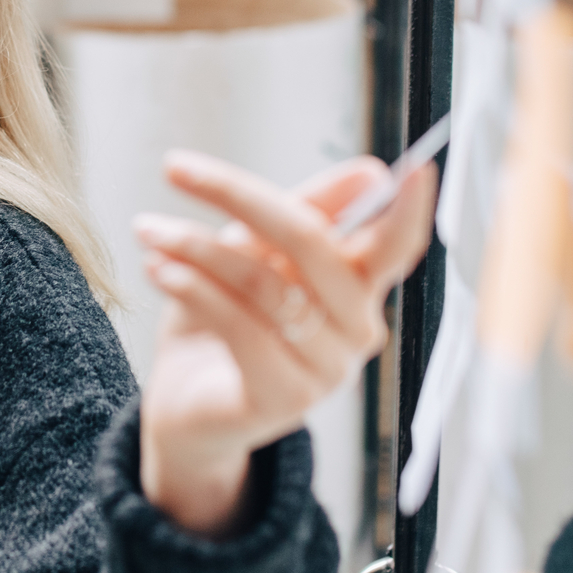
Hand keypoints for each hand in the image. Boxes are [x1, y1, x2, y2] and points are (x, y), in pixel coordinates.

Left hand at [133, 152, 438, 537]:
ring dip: (195, 245)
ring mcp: (326, 369)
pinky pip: (239, 326)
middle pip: (311, 242)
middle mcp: (357, 330)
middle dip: (238, 195)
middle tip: (176, 168)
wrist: (184, 406)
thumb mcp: (255, 254)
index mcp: (359, 288)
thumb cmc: (222, 320)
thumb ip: (303, 213)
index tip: (422, 166)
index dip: (413, 210)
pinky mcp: (283, 398)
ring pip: (264, 282)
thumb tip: (370, 172)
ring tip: (150, 230)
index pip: (397, 246)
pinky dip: (192, 288)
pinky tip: (157, 269)